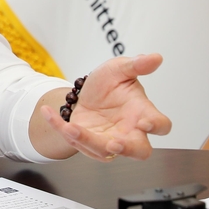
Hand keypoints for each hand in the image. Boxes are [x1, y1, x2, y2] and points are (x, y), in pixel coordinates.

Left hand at [40, 54, 171, 160]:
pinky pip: (74, 140)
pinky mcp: (86, 142)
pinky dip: (58, 127)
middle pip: (139, 151)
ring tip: (72, 128)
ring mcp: (108, 140)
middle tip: (115, 144)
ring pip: (103, 151)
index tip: (145, 122)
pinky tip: (47, 112)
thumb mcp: (119, 69)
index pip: (160, 124)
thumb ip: (136, 65)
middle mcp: (129, 132)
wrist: (86, 92)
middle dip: (128, 149)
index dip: (156, 126)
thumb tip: (156, 57)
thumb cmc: (110, 84)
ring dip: (87, 141)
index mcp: (142, 112)